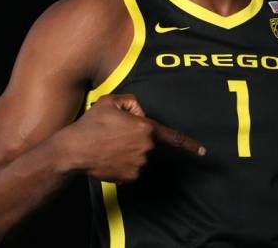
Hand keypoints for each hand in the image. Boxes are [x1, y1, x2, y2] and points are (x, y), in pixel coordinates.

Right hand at [66, 94, 205, 184]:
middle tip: (112, 134)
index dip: (189, 145)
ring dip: (129, 151)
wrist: (74, 151)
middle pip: (148, 142)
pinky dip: (123, 164)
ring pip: (140, 156)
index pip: (172, 137)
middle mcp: (146, 147)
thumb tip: (140, 114)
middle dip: (135, 138)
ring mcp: (139, 164)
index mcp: (145, 128)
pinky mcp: (130, 177)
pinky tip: (109, 157)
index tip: (203, 152)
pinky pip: (132, 169)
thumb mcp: (110, 101)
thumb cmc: (91, 124)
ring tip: (108, 145)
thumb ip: (132, 102)